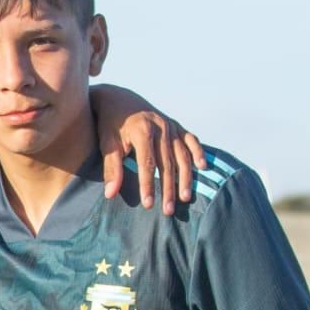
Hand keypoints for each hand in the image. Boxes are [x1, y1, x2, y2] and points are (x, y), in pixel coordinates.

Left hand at [92, 87, 206, 214]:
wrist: (118, 98)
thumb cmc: (109, 124)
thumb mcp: (107, 144)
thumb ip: (111, 168)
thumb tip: (111, 194)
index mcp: (142, 131)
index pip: (147, 164)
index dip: (148, 185)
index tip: (148, 204)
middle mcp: (160, 127)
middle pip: (167, 163)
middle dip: (168, 189)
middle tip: (169, 211)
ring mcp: (170, 125)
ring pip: (182, 155)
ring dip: (185, 177)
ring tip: (185, 198)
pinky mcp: (176, 125)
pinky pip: (191, 140)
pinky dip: (198, 152)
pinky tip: (202, 167)